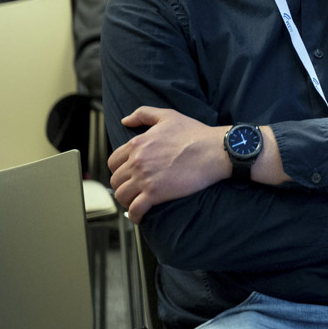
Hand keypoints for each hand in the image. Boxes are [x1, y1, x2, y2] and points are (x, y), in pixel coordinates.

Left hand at [109, 107, 230, 219]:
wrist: (214, 151)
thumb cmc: (195, 134)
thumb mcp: (168, 116)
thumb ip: (144, 114)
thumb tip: (125, 121)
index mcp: (137, 144)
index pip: (113, 161)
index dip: (119, 169)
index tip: (127, 174)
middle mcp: (137, 161)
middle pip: (115, 180)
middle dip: (122, 185)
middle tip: (133, 188)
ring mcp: (145, 178)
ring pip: (121, 195)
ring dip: (126, 200)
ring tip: (136, 201)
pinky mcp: (156, 194)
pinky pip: (135, 209)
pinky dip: (134, 215)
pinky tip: (139, 215)